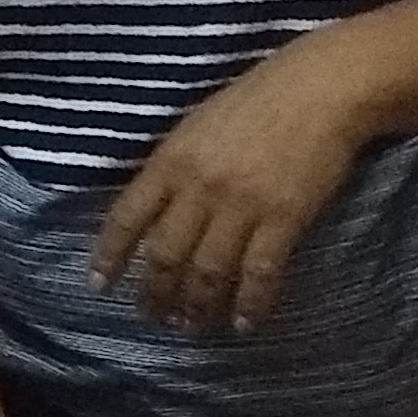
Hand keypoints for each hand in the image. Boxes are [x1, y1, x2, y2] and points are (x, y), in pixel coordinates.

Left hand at [90, 35, 371, 328]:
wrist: (318, 89)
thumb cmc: (254, 102)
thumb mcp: (194, 127)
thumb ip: (171, 167)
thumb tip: (150, 208)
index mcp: (169, 161)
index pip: (126, 218)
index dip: (109, 256)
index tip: (98, 286)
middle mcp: (197, 188)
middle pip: (165, 254)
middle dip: (154, 292)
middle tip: (152, 318)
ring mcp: (240, 205)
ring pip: (208, 270)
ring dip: (196, 305)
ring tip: (191, 326)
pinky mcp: (284, 218)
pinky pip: (260, 272)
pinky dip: (249, 302)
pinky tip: (243, 323)